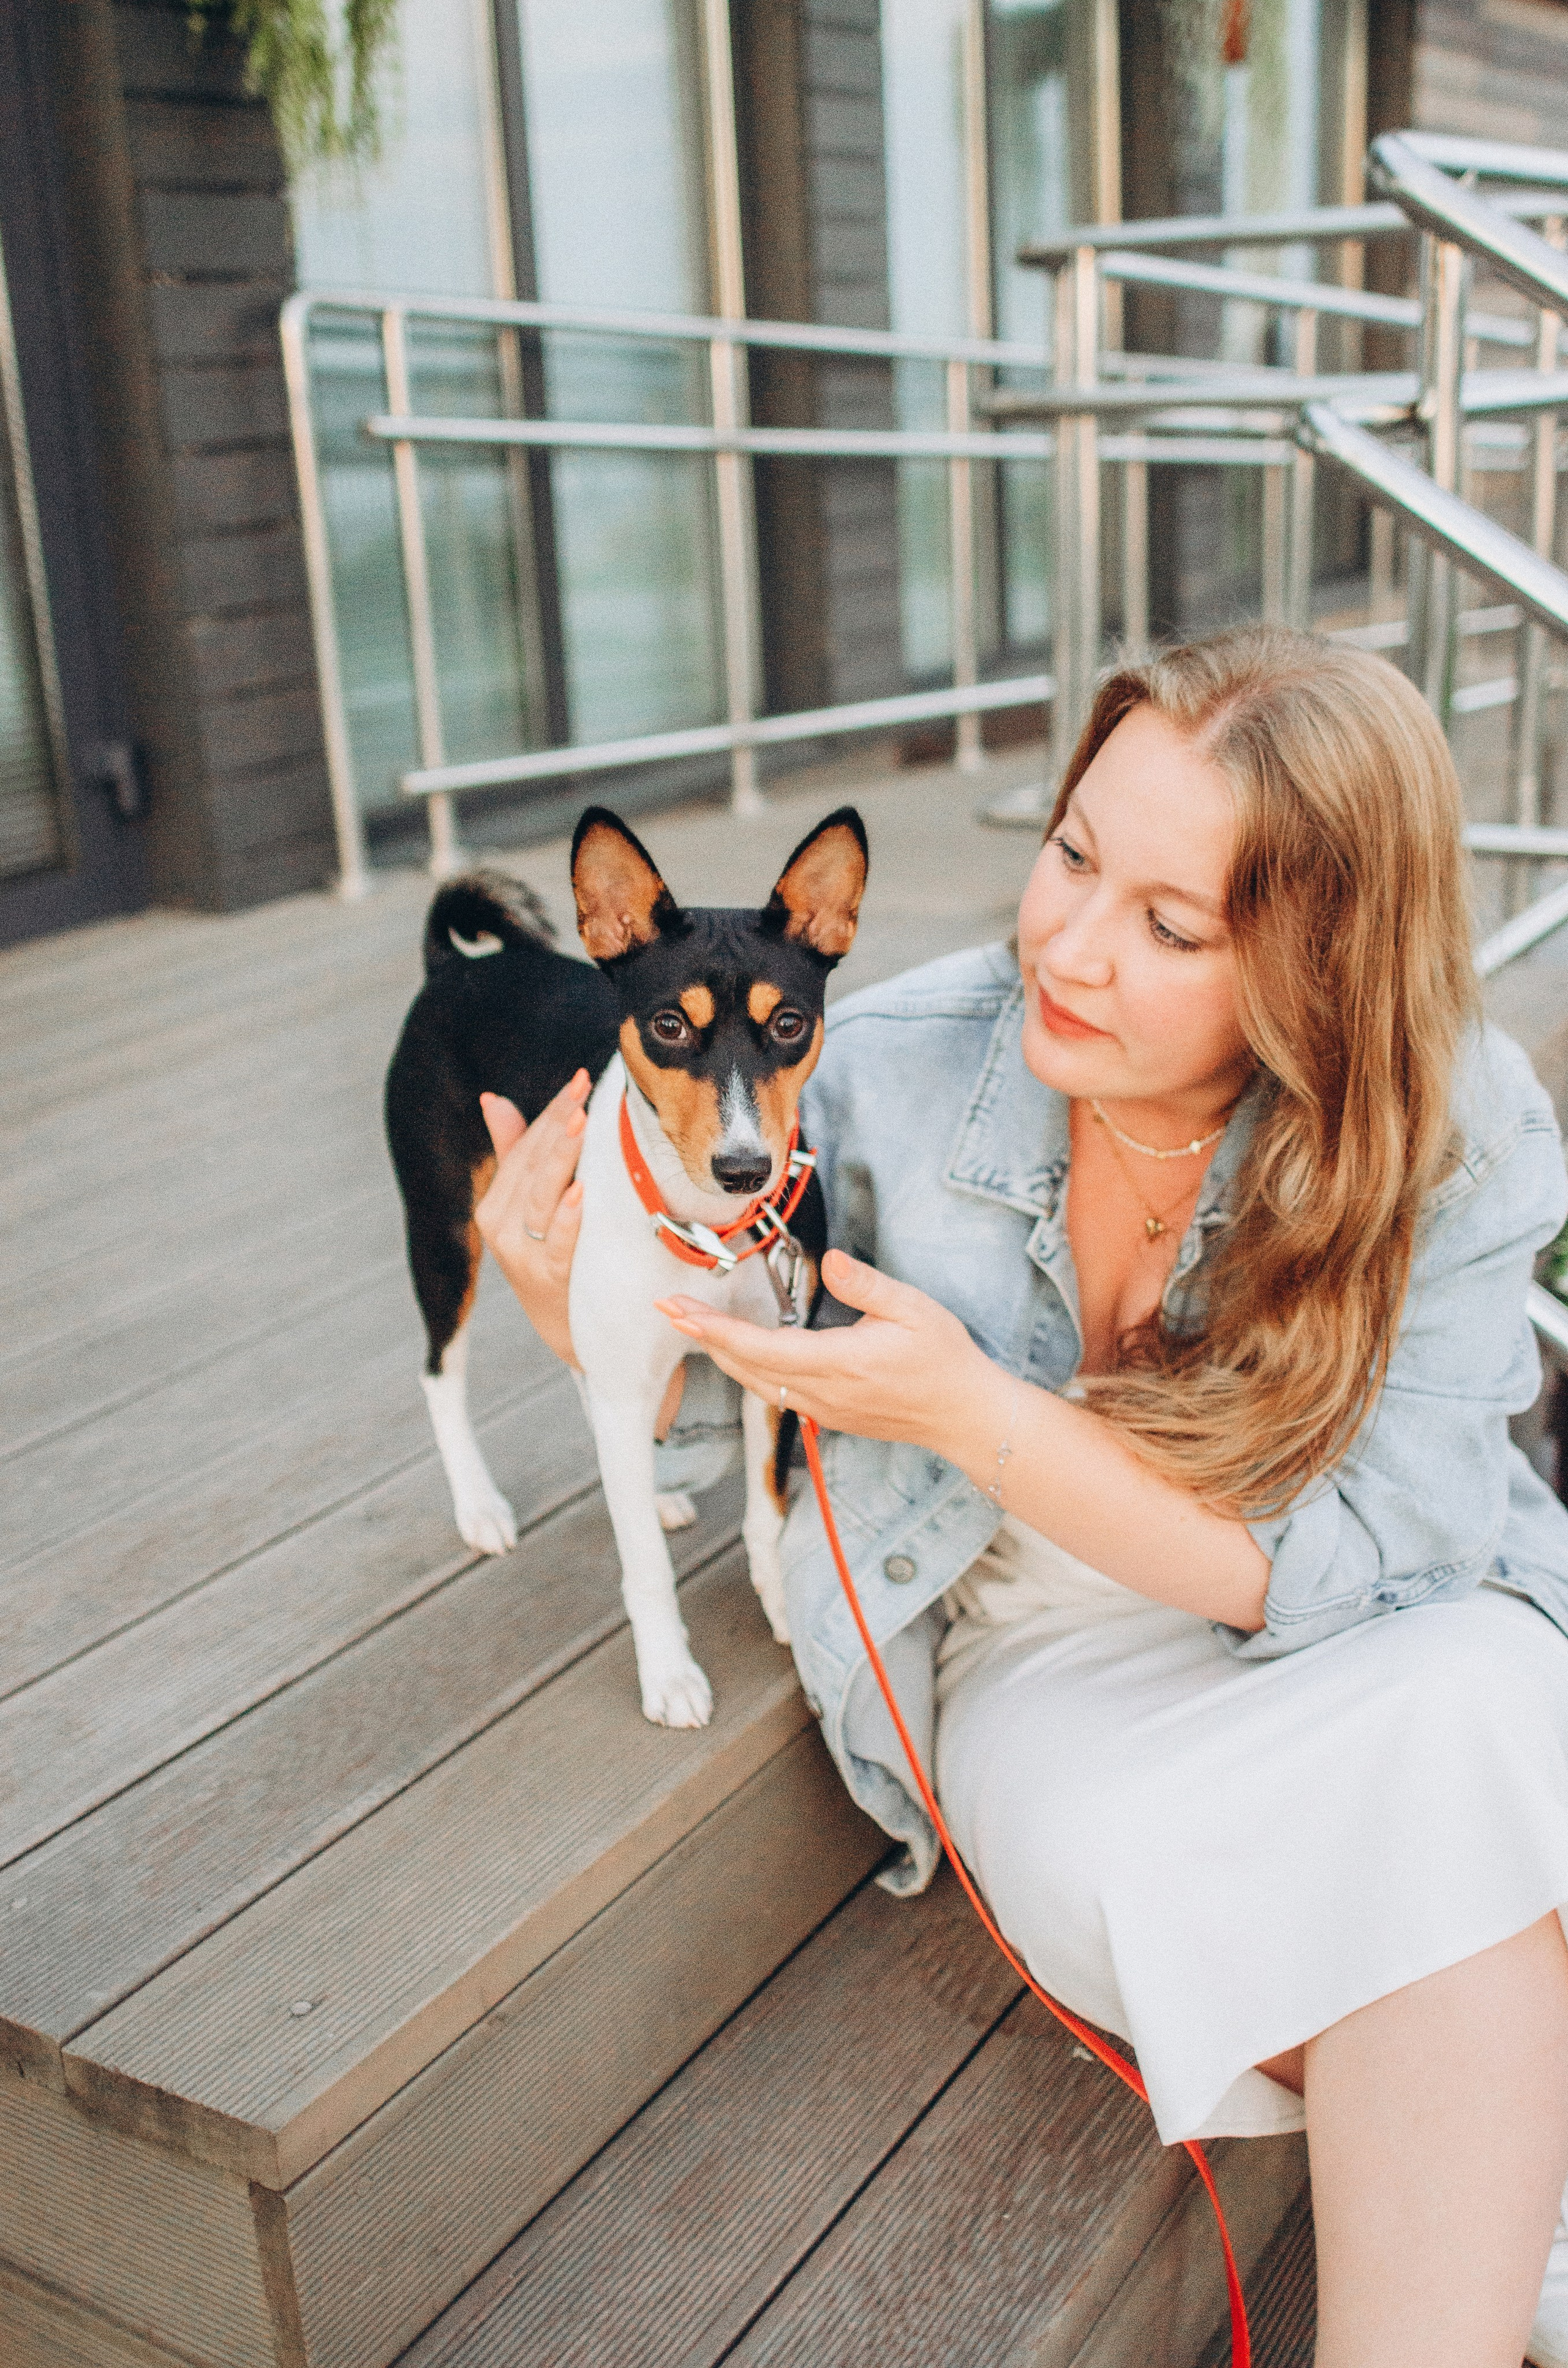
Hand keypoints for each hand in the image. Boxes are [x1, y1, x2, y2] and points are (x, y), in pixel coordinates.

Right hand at [475, 1071, 588, 1368]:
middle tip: (584, 1089)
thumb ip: (514, 1154)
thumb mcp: (530, 1210)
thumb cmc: (553, 1260)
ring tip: (582, 1123)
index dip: (553, 1112)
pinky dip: (569, 1216)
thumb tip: (491, 1099)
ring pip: (542, 1196)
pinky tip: (581, 1190)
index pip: (525, 1147)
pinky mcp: (546, 1279)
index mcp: (495, 1203)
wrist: (570, 1332)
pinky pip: (558, 1241)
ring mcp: (521, 1254)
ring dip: (563, 1158)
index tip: (580, 1080)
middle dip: (561, 1124)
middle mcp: (500, 1226)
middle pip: (533, 1165)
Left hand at [655, 1249, 999, 1447]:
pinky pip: (773, 1392)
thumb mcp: (914, 1310)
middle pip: (744, 1366)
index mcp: (839, 1364)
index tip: (680, 1310)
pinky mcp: (828, 1414)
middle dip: (703, 1336)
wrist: (965, 1417)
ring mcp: (822, 1409)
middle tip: (668, 1308)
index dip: (715, 1328)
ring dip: (720, 1353)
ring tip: (692, 1325)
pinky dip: (746, 1368)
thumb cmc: (944, 1362)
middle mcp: (821, 1392)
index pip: (760, 1347)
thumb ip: (867, 1285)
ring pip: (755, 1382)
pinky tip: (737, 1352)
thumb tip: (830, 1261)